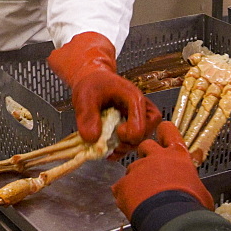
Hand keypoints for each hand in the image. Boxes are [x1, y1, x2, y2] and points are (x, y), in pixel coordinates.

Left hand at [48, 32, 161, 156]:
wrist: (93, 80)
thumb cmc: (92, 84)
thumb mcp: (85, 96)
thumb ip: (87, 115)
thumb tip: (92, 138)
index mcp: (134, 98)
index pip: (141, 126)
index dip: (127, 134)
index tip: (115, 130)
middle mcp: (141, 109)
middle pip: (145, 135)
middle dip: (127, 142)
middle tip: (110, 141)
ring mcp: (138, 119)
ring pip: (140, 141)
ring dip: (123, 147)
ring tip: (106, 144)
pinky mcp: (133, 126)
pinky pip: (133, 143)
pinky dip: (120, 150)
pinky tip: (108, 149)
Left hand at [112, 121, 213, 220]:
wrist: (172, 220)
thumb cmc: (191, 206)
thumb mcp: (201, 191)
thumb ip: (192, 183)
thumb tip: (196, 190)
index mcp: (177, 156)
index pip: (168, 131)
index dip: (164, 132)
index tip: (162, 135)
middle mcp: (155, 157)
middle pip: (145, 145)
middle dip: (146, 155)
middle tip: (152, 171)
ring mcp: (137, 169)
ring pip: (132, 168)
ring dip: (136, 179)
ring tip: (144, 196)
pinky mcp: (123, 183)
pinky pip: (120, 186)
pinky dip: (125, 195)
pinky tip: (134, 206)